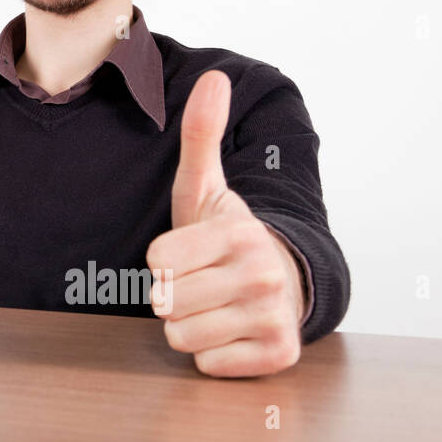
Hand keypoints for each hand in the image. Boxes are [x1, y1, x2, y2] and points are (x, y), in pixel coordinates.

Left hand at [145, 70, 303, 377]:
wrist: (284, 281)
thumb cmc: (229, 237)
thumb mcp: (206, 187)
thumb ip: (201, 135)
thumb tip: (214, 77)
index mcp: (239, 233)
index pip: (157, 261)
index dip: (163, 259)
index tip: (189, 252)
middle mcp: (263, 275)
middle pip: (166, 301)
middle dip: (175, 294)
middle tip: (203, 281)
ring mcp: (274, 317)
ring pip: (181, 336)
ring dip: (189, 325)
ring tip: (214, 304)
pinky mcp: (278, 355)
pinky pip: (207, 364)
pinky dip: (212, 353)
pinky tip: (232, 329)